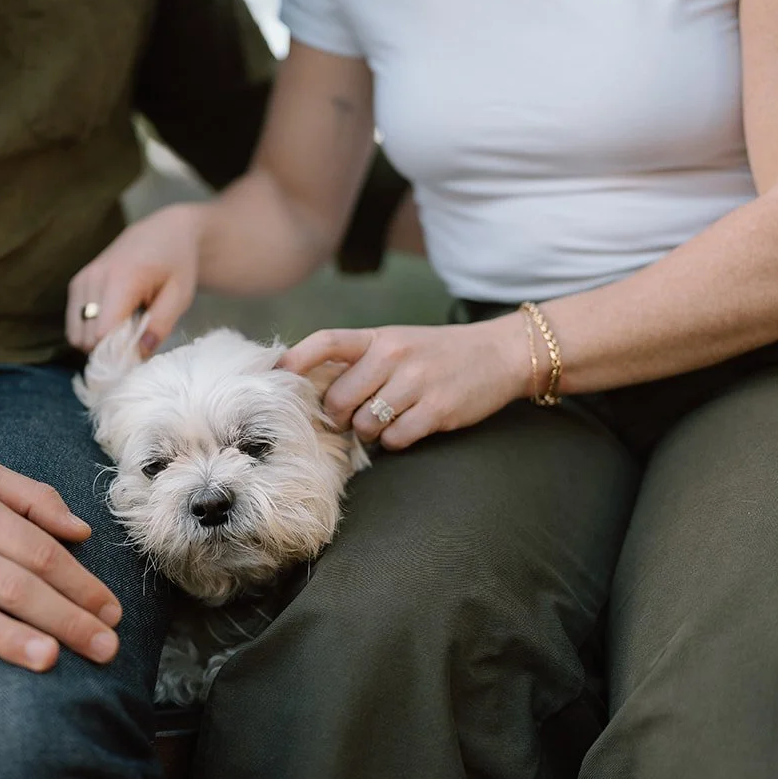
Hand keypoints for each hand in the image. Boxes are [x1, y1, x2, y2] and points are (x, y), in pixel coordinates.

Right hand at [67, 202, 205, 354]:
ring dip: (98, 341)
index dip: (118, 353)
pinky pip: (73, 324)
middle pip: (86, 338)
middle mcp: (94, 278)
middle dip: (108, 349)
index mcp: (122, 279)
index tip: (138, 353)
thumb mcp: (180, 296)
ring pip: (76, 335)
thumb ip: (160, 326)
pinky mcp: (76, 284)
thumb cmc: (176, 264)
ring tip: (125, 328)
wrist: (164, 233)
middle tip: (134, 340)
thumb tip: (137, 355)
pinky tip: (113, 320)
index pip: (103, 332)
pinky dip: (90, 330)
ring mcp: (81, 280)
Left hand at [279, 315, 528, 450]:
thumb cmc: (439, 353)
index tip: (277, 374)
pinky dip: (396, 441)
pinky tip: (408, 428)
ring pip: (364, 424)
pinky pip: (395, 439)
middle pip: (338, 399)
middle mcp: (395, 356)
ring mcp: (416, 383)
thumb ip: (361, 359)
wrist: (500, 354)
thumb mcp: (398, 342)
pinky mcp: (437, 410)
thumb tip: (314, 389)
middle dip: (338, 416)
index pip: (327, 341)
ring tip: (386, 420)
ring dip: (369, 431)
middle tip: (350, 418)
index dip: (296, 358)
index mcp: (380, 337)